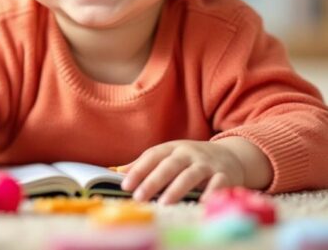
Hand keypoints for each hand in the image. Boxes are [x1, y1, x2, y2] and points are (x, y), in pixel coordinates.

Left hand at [119, 140, 245, 204]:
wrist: (232, 155)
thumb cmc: (193, 159)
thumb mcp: (170, 155)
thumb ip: (147, 163)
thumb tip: (119, 171)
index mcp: (173, 148)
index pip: (152, 156)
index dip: (138, 169)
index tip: (125, 185)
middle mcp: (189, 153)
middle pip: (169, 165)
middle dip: (153, 181)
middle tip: (139, 196)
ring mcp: (207, 164)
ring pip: (190, 175)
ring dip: (176, 189)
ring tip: (164, 203)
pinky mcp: (225, 175)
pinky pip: (218, 183)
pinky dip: (211, 192)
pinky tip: (202, 203)